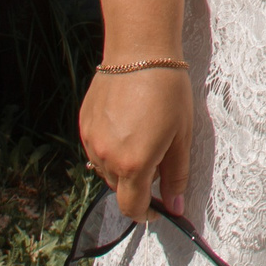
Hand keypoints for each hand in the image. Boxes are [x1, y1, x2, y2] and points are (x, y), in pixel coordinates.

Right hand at [79, 65, 191, 222]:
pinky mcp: (84, 125)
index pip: (132, 207)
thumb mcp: (181, 136)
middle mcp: (107, 157)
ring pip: (106, 169)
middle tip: (158, 156)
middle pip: (119, 188)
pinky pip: (97, 148)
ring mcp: (91, 141)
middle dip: (138, 183)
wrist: (139, 52)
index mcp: (133, 165)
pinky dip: (111, 146)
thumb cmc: (168, 91)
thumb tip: (175, 206)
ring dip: (122, 165)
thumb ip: (176, 175)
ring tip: (142, 134)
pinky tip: (126, 123)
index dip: (147, 213)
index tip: (158, 206)